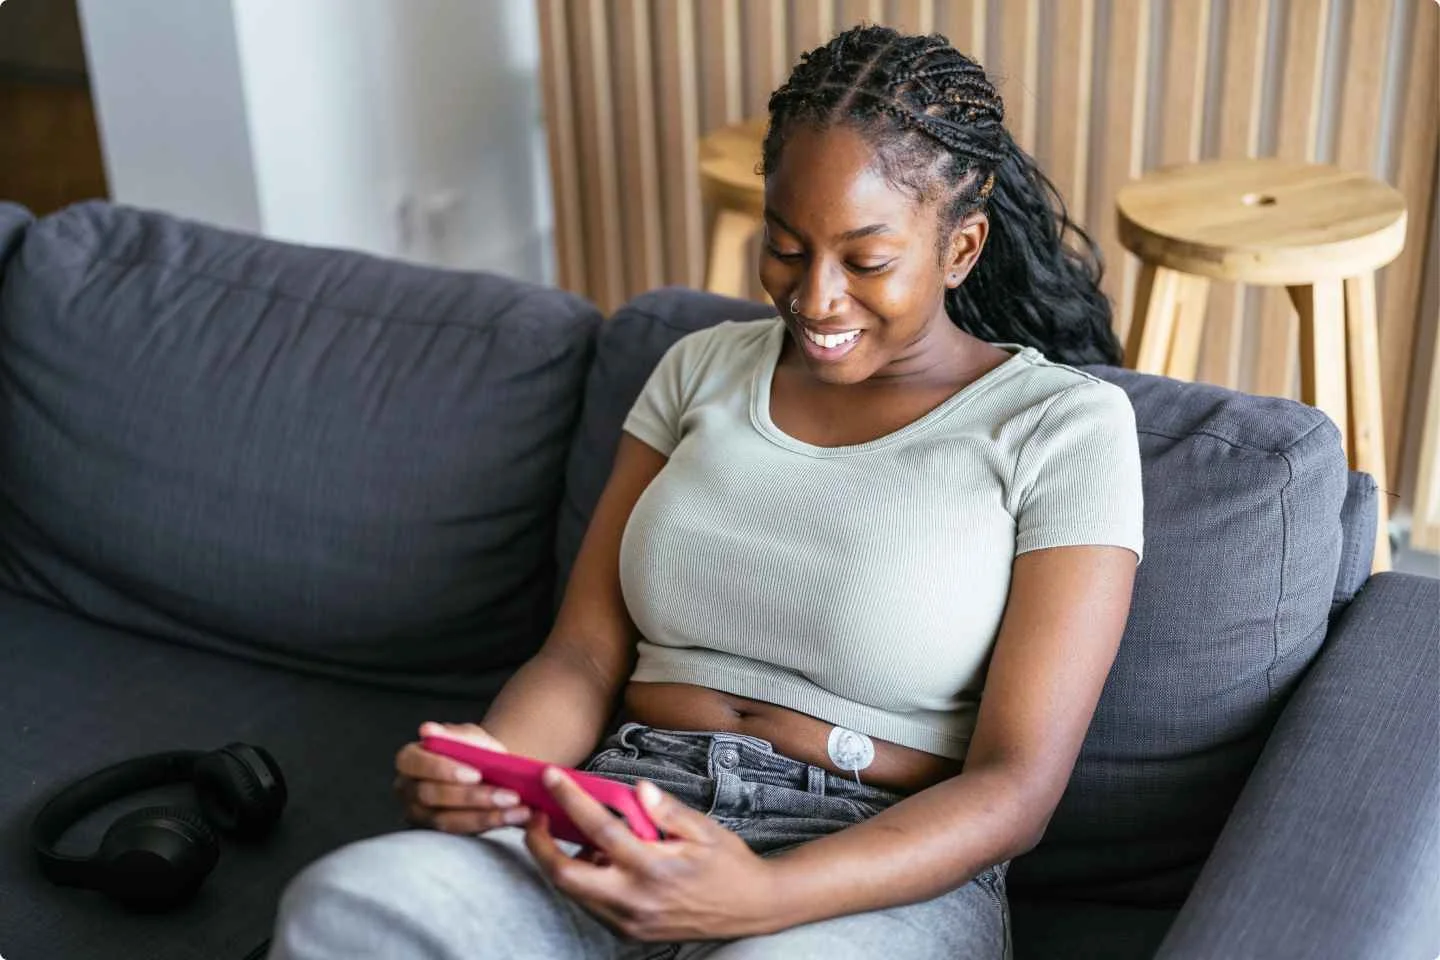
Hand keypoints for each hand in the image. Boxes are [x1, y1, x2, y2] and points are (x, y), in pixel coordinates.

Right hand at [393, 722, 531, 833]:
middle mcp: (407, 789)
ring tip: (517, 808)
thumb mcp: (471, 737)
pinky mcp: (437, 833)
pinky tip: (514, 816)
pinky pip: (461, 833)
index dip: (443, 770)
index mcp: (410, 759)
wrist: (488, 773)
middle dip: (472, 797)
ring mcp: (420, 814)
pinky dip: (490, 823)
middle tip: (509, 795)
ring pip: (447, 820)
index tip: (476, 773)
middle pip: (431, 796)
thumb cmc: (474, 752)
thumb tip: (428, 729)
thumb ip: (455, 735)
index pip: (415, 763)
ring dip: (486, 815)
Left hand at [525, 770, 780, 940]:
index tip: (551, 778)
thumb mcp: (705, 830)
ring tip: (563, 831)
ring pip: (574, 894)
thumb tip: (638, 789)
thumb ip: (667, 811)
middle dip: (540, 846)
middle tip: (536, 815)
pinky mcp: (630, 932)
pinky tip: (593, 858)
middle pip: (565, 876)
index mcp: (654, 869)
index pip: (600, 830)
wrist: (752, 908)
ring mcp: (630, 922)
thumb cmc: (729, 864)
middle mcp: (635, 900)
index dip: (570, 801)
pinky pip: (592, 904)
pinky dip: (583, 879)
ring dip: (560, 862)